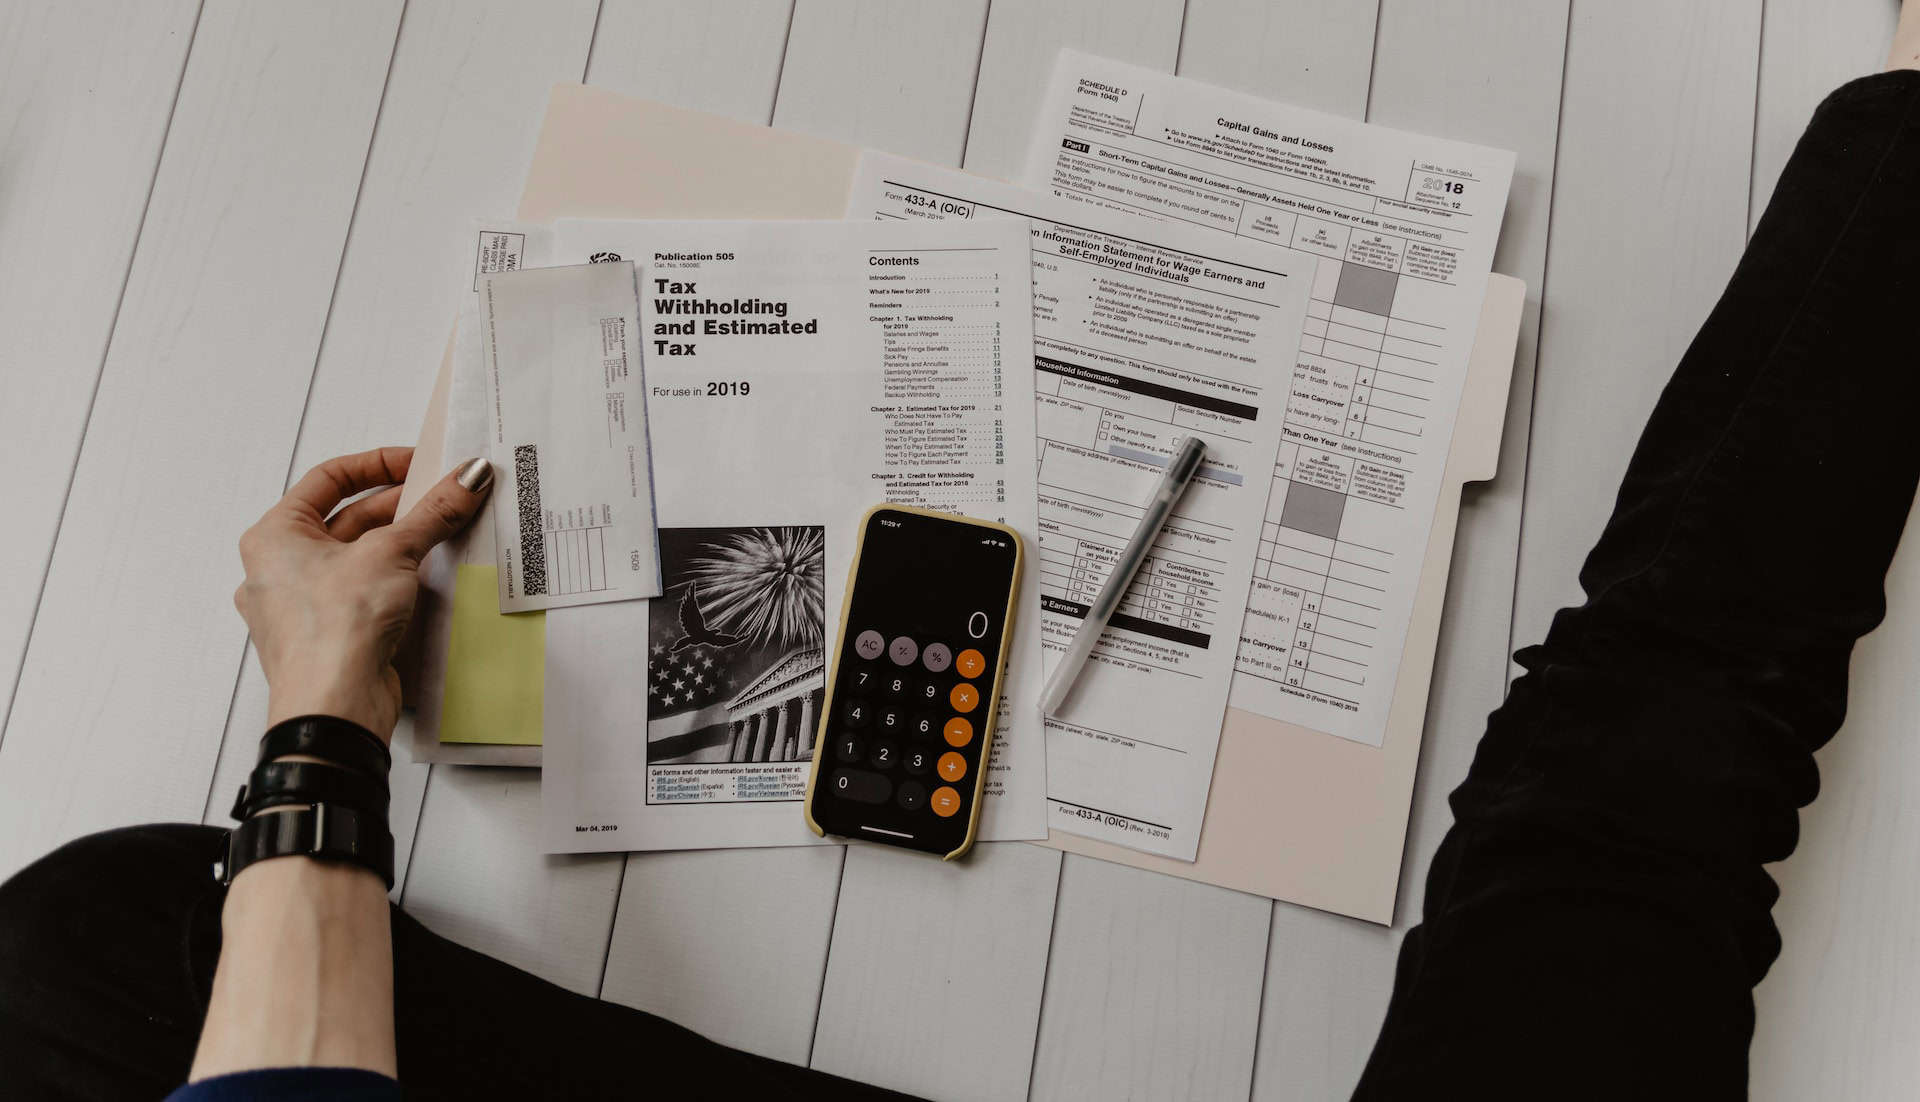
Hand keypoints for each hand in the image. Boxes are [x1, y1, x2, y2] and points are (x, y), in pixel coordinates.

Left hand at [234, 447, 492, 740]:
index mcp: (273, 536)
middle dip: (399, 507)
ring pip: (357, 558)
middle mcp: (279, 569)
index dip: (378, 464)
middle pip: (347, 519)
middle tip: (443, 497)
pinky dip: (395, 579)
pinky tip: (426, 576)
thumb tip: (465, 479)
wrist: (333, 708)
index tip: (418, 464)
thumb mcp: (392, 552)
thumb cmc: (331, 633)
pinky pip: (364, 593)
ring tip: (442, 531)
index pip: (328, 479)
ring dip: (400, 543)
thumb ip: (433, 512)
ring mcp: (302, 606)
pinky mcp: (330, 636)